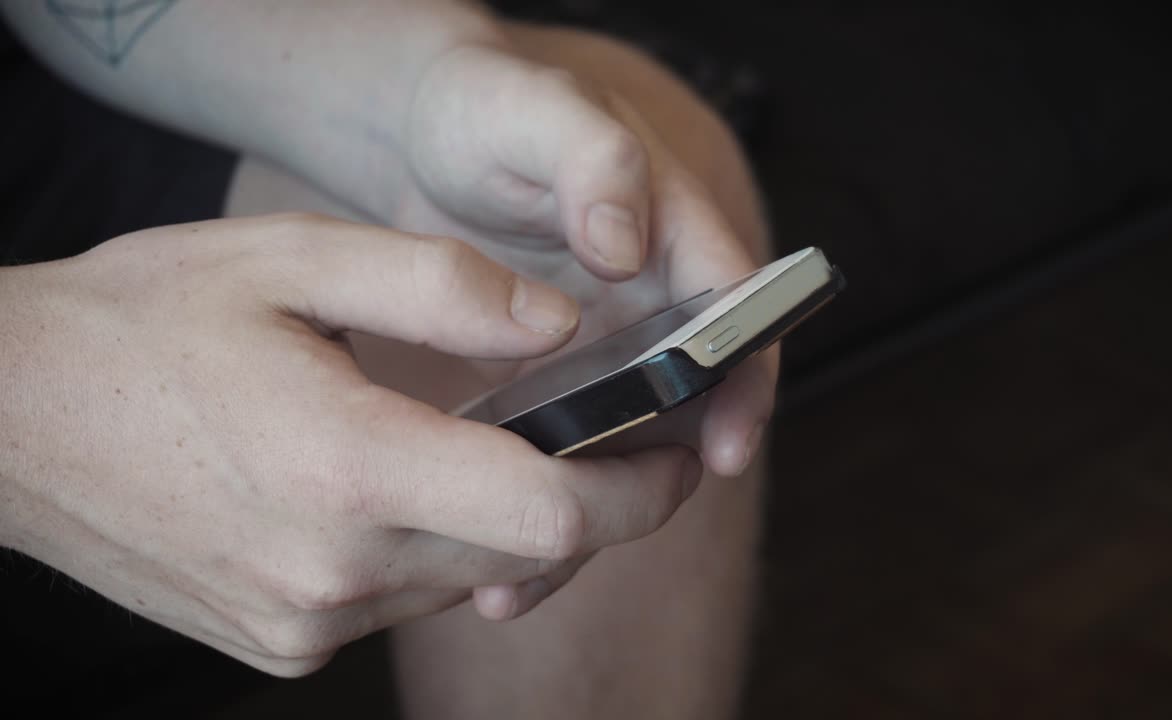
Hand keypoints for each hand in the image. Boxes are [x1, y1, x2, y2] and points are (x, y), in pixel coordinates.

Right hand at [0, 214, 700, 675]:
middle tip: (612, 440)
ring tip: (490, 449)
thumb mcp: (292, 255)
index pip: (553, 513)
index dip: (640, 490)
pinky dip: (435, 549)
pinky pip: (404, 599)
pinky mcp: (282, 644)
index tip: (675, 456)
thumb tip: (556, 323)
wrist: (11, 419)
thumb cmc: (143, 323)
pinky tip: (401, 488)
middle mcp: (333, 569)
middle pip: (526, 554)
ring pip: (470, 579)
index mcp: (346, 466)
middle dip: (591, 503)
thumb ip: (441, 287)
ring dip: (507, 523)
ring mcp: (305, 622)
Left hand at [376, 23, 775, 477]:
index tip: (728, 442)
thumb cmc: (485, 110)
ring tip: (559, 544)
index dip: (743, 378)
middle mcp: (655, 286)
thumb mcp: (534, 109)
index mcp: (673, 224)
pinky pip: (580, 430)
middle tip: (637, 512)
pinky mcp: (558, 367)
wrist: (419, 137)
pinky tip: (519, 518)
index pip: (736, 306)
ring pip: (643, 420)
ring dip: (620, 481)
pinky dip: (560, 474)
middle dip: (684, 456)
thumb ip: (592, 160)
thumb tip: (628, 247)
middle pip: (703, 383)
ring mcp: (609, 333)